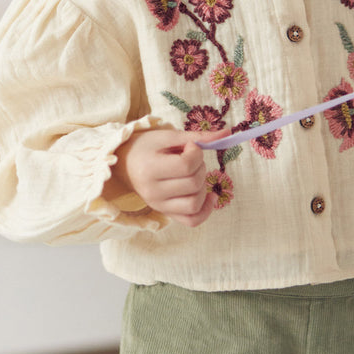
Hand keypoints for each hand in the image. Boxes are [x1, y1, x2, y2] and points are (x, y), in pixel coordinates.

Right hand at [109, 126, 230, 227]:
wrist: (125, 164)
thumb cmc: (147, 147)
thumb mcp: (168, 136)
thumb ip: (198, 136)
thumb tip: (228, 133)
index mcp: (150, 168)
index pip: (186, 165)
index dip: (196, 152)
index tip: (190, 146)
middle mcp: (153, 192)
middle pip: (193, 183)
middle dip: (200, 167)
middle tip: (191, 158)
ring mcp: (159, 206)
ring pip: (195, 203)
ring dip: (202, 186)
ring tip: (193, 174)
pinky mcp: (166, 213)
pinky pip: (192, 220)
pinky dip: (205, 210)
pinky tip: (209, 196)